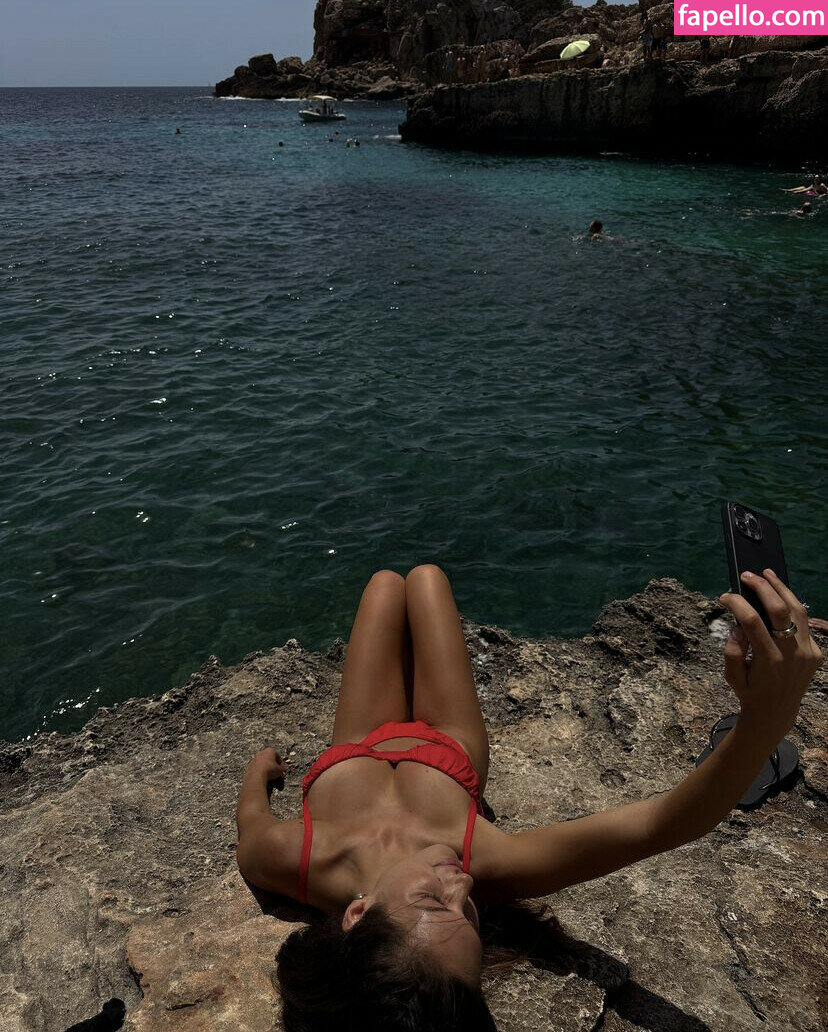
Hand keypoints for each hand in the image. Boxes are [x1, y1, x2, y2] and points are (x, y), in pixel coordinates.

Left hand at [249, 747, 286, 780]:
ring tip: (269, 775)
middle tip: (275, 771)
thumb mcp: (280, 770)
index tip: (282, 768)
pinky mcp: (250, 765)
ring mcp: (255, 758)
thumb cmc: (270, 770)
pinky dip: (260, 770)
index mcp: (270, 750)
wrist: (256, 776)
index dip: (280, 762)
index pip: (277, 755)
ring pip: (262, 762)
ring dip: (266, 767)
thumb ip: (283, 768)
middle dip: (272, 764)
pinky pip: (257, 767)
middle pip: (269, 757)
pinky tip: (262, 776)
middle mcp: (262, 752)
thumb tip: (284, 768)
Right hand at [719, 570, 822, 744]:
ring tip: (768, 574)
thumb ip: (732, 650)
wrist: (776, 714)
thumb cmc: (750, 693)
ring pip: (798, 610)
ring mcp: (808, 652)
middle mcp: (792, 654)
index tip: (724, 597)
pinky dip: (791, 607)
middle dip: (762, 588)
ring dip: (782, 589)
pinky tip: (779, 597)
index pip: (752, 622)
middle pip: (779, 610)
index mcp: (769, 661)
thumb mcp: (731, 676)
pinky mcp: (816, 653)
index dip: (737, 604)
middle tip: (747, 575)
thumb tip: (738, 627)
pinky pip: (803, 624)